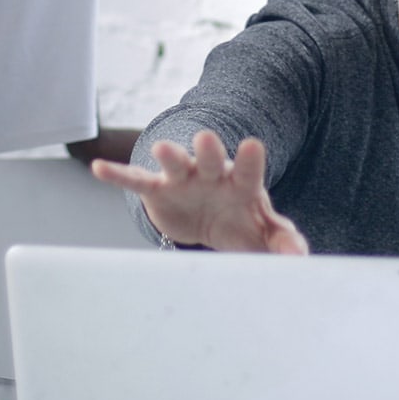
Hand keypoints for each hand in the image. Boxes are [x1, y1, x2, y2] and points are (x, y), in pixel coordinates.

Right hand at [88, 130, 308, 253]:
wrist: (212, 220)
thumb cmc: (243, 221)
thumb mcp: (264, 232)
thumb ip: (283, 241)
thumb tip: (299, 260)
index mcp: (242, 183)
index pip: (249, 170)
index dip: (249, 159)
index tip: (252, 145)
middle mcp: (212, 173)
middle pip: (211, 159)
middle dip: (209, 151)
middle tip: (206, 139)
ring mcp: (184, 179)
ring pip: (176, 164)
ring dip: (169, 156)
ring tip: (161, 149)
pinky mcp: (158, 191)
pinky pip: (137, 181)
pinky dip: (118, 175)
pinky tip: (99, 168)